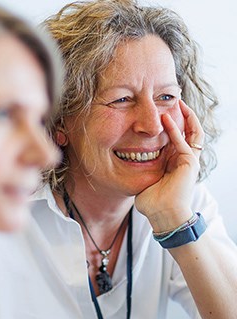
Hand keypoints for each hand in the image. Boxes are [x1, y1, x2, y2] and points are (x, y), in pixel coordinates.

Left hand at [135, 100, 204, 232]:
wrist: (162, 215)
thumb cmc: (153, 201)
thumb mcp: (146, 178)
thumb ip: (142, 168)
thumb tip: (128, 160)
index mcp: (176, 162)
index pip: (179, 137)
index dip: (173, 124)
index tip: (162, 112)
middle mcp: (186, 160)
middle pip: (189, 131)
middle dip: (183, 116)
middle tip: (174, 102)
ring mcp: (190, 161)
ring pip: (192, 133)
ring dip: (185, 117)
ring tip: (176, 102)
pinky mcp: (190, 164)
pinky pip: (184, 142)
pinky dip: (175, 130)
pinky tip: (166, 119)